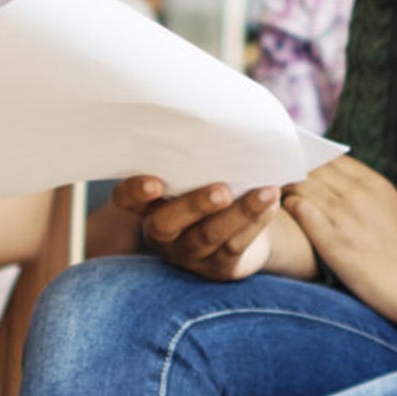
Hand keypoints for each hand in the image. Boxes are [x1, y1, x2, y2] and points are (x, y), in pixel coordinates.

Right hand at [113, 177, 277, 281]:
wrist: (242, 228)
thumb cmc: (211, 187)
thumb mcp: (196, 177)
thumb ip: (195, 162)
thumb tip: (221, 127)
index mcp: (148, 206)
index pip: (125, 200)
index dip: (134, 192)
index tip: (155, 183)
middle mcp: (162, 234)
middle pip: (166, 224)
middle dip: (194, 205)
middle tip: (222, 190)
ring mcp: (189, 255)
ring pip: (208, 236)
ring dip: (239, 212)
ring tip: (266, 192)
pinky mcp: (218, 268)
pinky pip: (235, 246)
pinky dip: (255, 222)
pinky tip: (271, 203)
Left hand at [281, 156, 396, 329]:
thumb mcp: (390, 211)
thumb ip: (364, 194)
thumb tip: (336, 187)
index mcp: (374, 183)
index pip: (329, 158)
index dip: (307, 160)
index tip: (291, 166)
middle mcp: (358, 193)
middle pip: (312, 168)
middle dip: (290, 169)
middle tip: (269, 175)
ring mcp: (345, 215)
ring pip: (301, 185)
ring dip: (283, 187)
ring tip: (268, 192)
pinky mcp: (334, 240)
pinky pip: (300, 209)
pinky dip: (287, 206)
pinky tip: (280, 212)